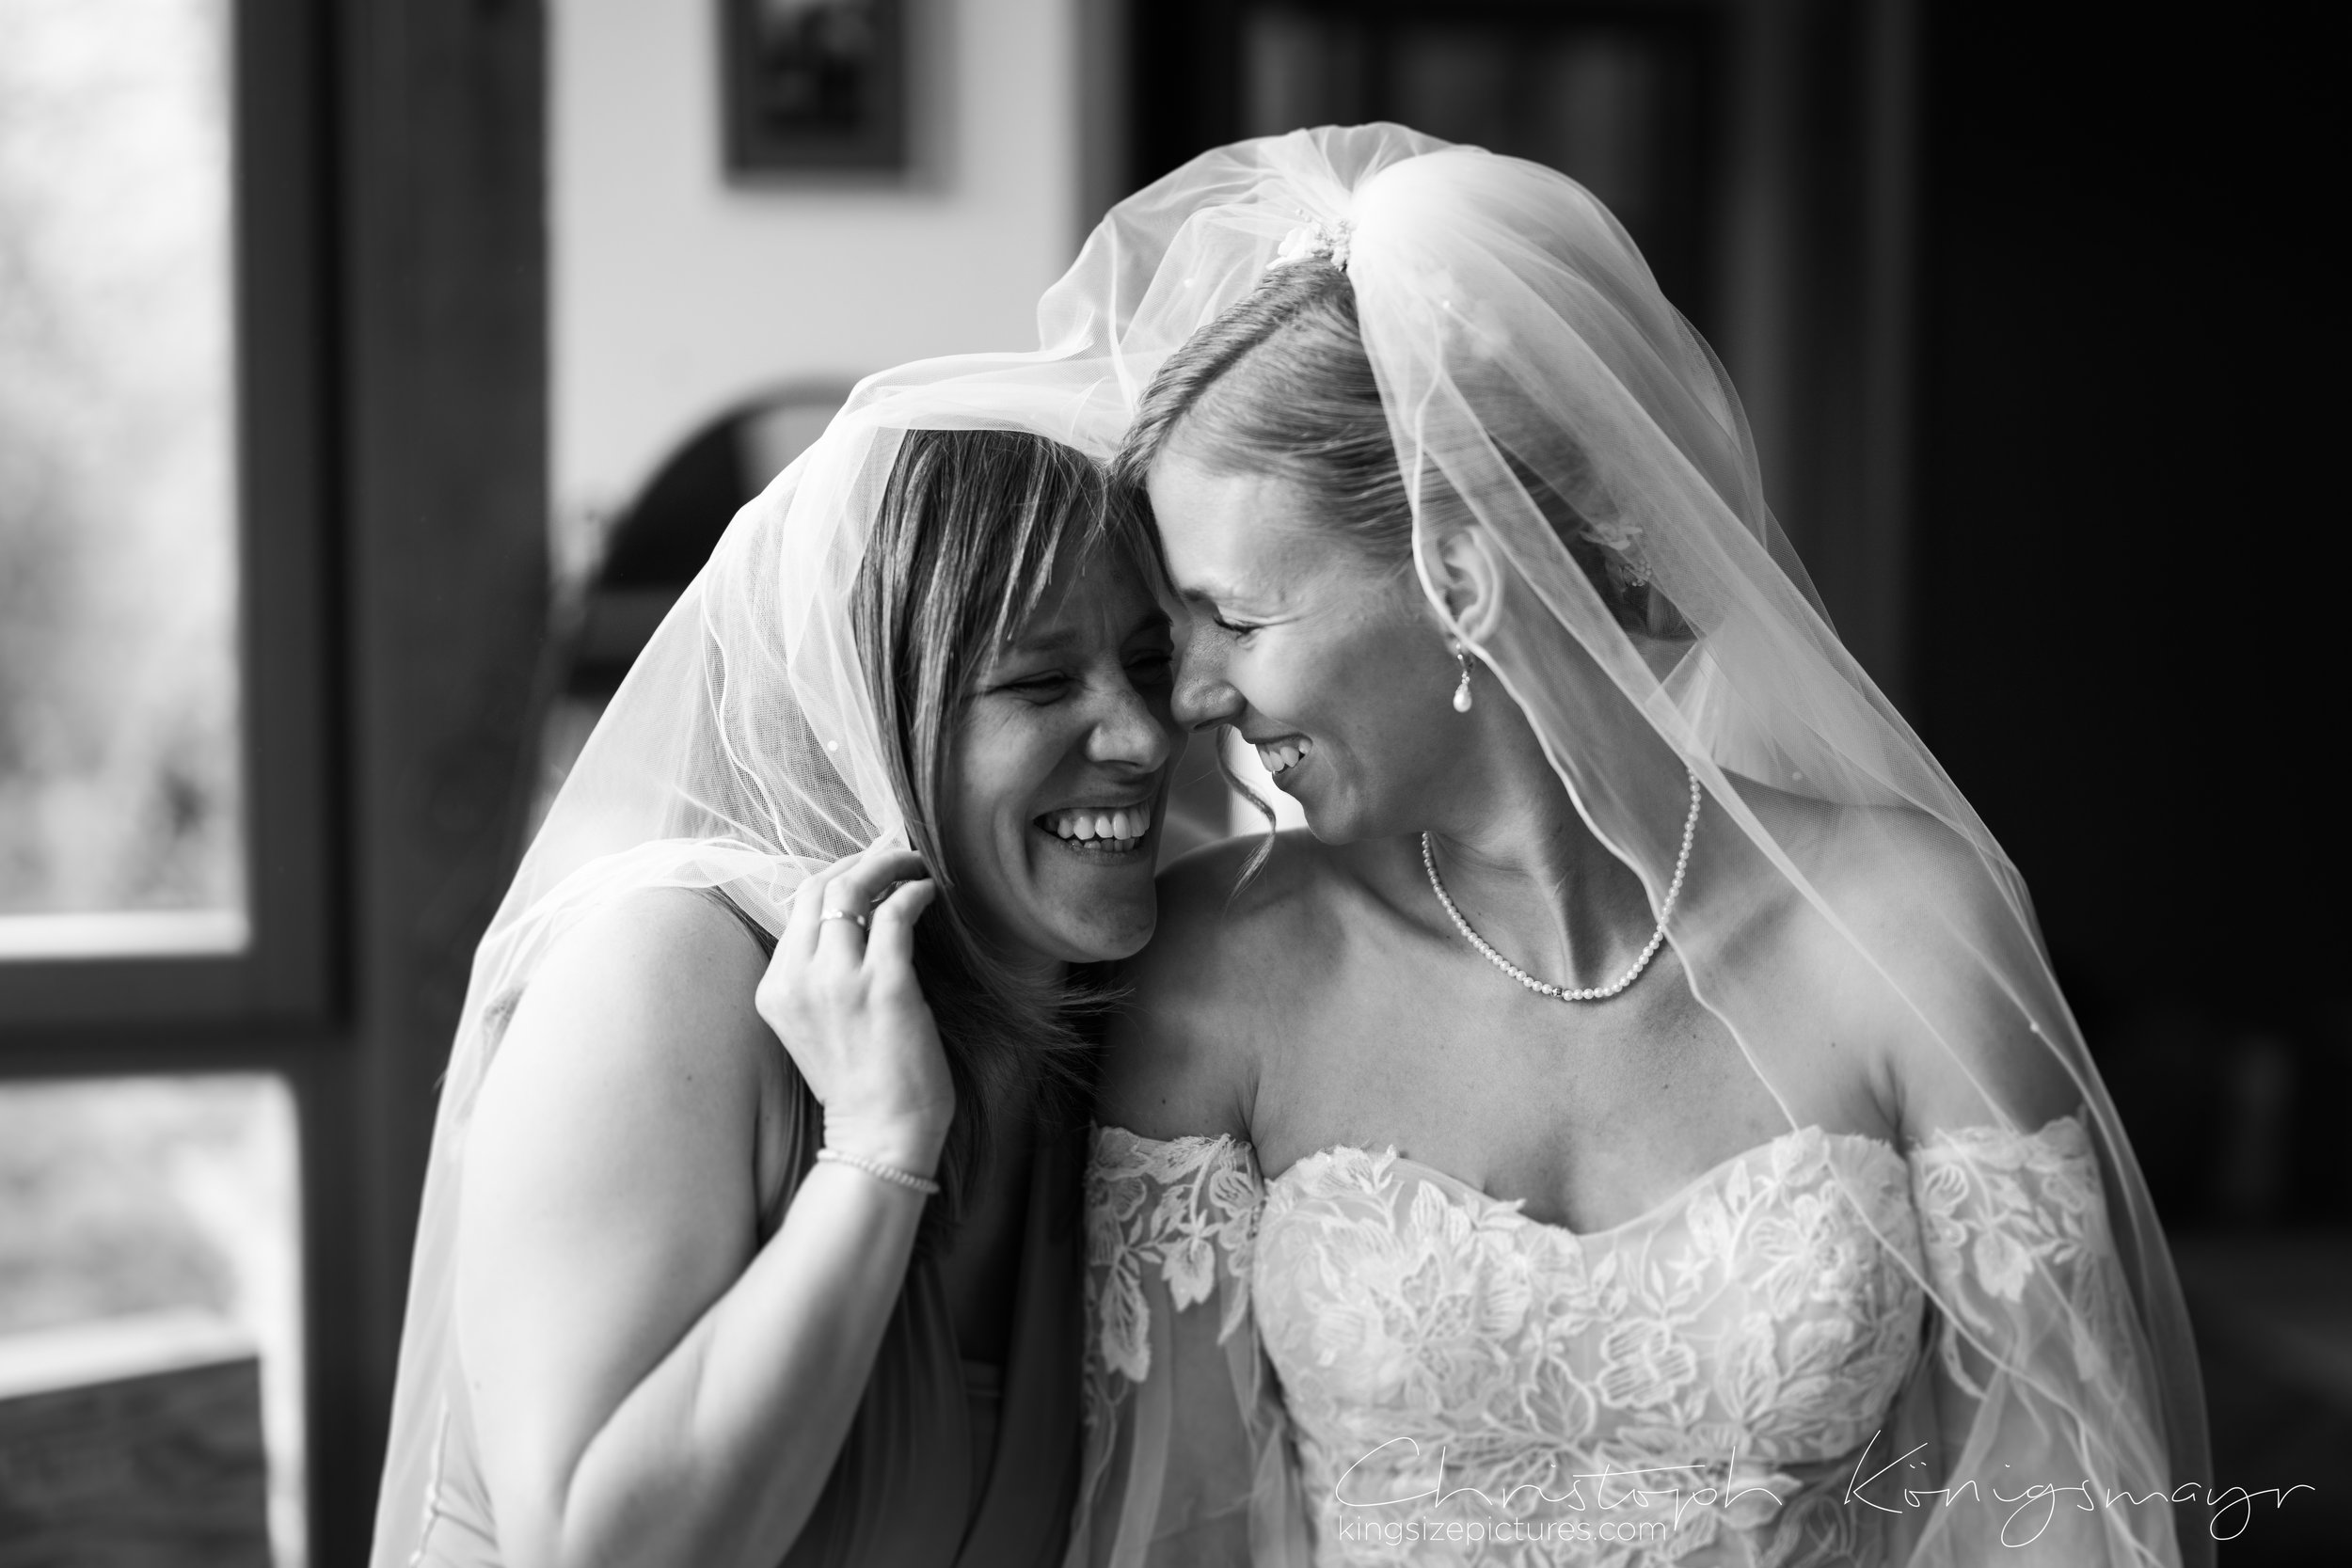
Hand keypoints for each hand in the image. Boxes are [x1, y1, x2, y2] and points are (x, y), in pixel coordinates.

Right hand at [754, 844, 951, 1177]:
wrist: (879, 1136)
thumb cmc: (860, 1082)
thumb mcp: (817, 1022)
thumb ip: (821, 972)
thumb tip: (856, 913)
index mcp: (775, 987)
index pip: (798, 905)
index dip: (835, 875)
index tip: (866, 865)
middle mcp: (797, 978)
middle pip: (820, 888)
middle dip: (859, 860)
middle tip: (894, 851)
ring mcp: (839, 982)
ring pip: (853, 891)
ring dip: (889, 865)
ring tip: (915, 864)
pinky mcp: (884, 986)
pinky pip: (896, 914)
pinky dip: (915, 892)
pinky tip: (930, 892)